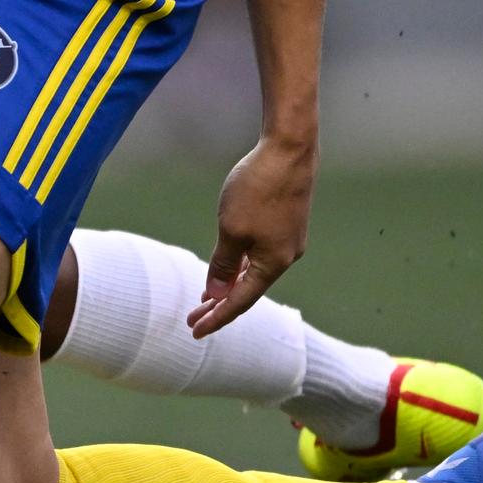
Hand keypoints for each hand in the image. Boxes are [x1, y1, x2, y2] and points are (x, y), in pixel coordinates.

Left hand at [191, 136, 315, 335]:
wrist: (289, 150)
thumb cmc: (258, 189)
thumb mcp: (231, 230)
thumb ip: (223, 264)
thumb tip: (216, 293)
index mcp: (274, 263)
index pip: (241, 301)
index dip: (217, 318)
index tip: (195, 332)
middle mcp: (286, 256)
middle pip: (248, 290)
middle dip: (219, 306)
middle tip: (192, 320)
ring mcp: (288, 240)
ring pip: (254, 273)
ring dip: (229, 286)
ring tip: (205, 300)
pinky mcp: (285, 224)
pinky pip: (259, 256)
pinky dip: (241, 267)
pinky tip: (228, 268)